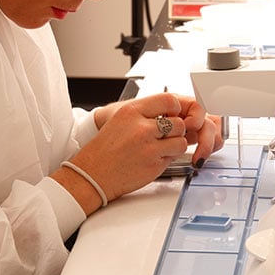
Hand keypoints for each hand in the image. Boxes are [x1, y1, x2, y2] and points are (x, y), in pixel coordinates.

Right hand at [95, 93, 223, 167]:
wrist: (93, 174)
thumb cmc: (105, 150)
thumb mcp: (120, 121)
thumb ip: (143, 115)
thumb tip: (169, 113)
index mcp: (131, 112)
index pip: (168, 100)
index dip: (175, 109)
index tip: (173, 114)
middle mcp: (141, 128)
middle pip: (178, 123)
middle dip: (177, 131)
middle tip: (167, 136)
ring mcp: (149, 148)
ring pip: (181, 142)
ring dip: (175, 146)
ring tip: (161, 149)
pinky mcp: (154, 165)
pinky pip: (173, 158)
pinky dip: (167, 159)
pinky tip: (153, 159)